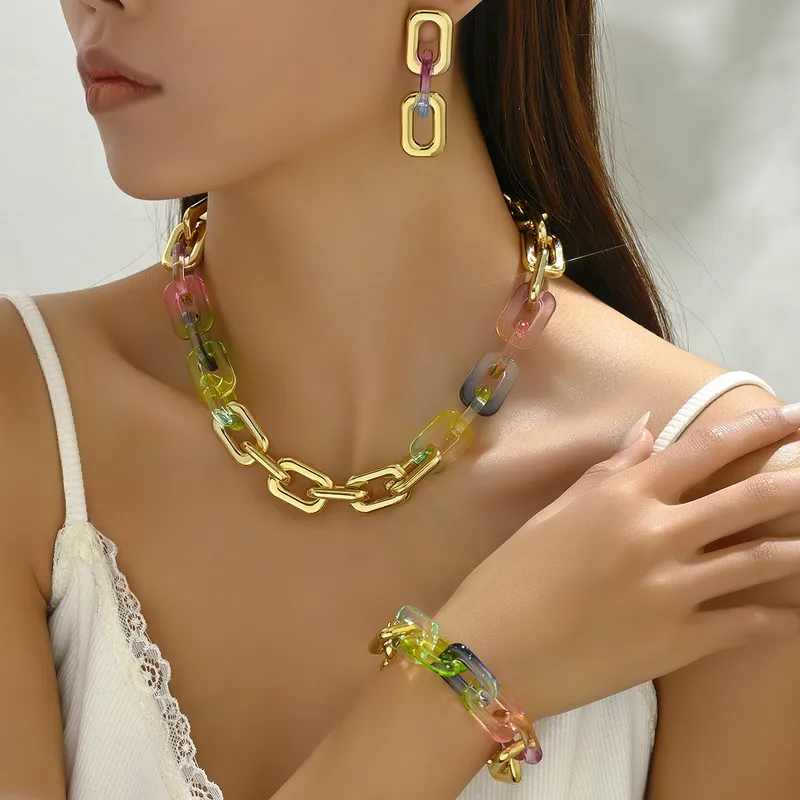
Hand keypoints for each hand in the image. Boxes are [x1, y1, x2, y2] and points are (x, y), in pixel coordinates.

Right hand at [437, 405, 799, 720]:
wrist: (493, 650)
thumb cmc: (512, 575)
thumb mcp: (557, 514)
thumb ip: (609, 472)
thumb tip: (648, 432)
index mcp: (621, 496)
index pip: (704, 450)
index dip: (757, 428)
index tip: (794, 414)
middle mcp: (656, 533)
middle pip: (749, 499)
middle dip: (798, 480)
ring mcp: (673, 589)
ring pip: (762, 559)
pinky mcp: (680, 642)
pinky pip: (747, 624)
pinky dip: (780, 617)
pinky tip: (796, 613)